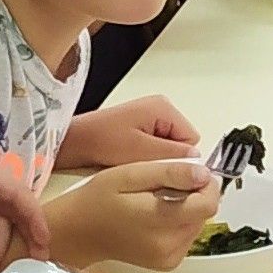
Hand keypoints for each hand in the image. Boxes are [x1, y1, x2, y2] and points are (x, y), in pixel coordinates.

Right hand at [51, 154, 223, 272]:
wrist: (76, 233)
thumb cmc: (97, 199)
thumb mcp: (130, 174)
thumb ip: (169, 173)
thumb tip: (203, 174)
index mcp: (161, 221)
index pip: (208, 204)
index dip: (206, 184)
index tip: (191, 172)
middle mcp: (169, 245)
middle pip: (204, 214)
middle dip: (194, 195)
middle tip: (165, 184)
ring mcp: (169, 258)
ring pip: (197, 225)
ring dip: (186, 209)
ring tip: (156, 200)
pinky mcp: (167, 263)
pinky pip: (186, 237)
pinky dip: (178, 223)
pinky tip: (156, 216)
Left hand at [58, 94, 196, 170]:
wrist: (76, 142)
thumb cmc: (100, 140)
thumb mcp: (140, 150)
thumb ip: (172, 155)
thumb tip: (197, 162)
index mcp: (163, 108)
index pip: (192, 140)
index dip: (179, 158)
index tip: (159, 164)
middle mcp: (160, 110)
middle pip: (182, 144)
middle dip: (166, 159)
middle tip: (143, 162)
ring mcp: (151, 119)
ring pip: (170, 150)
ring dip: (155, 160)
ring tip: (134, 160)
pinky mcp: (142, 129)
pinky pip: (157, 148)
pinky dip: (147, 158)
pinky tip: (131, 159)